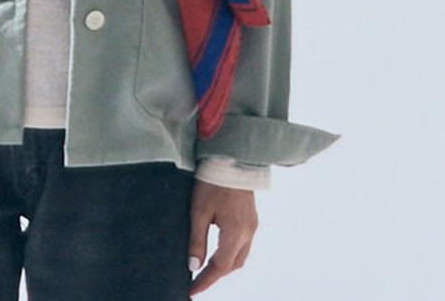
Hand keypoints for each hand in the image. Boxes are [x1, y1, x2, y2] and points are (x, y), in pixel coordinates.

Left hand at [187, 180, 257, 295]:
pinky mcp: (252, 217)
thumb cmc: (212, 181)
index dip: (205, 281)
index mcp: (236, 233)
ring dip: (224, 265)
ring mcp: (253, 225)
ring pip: (240, 256)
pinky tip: (220, 251)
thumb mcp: (199, 211)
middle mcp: (249, 232)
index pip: (220, 267)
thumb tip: (193, 267)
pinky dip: (231, 253)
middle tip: (198, 281)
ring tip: (206, 269)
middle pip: (233, 265)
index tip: (192, 292)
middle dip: (216, 275)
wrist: (232, 157)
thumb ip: (196, 240)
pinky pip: (244, 244)